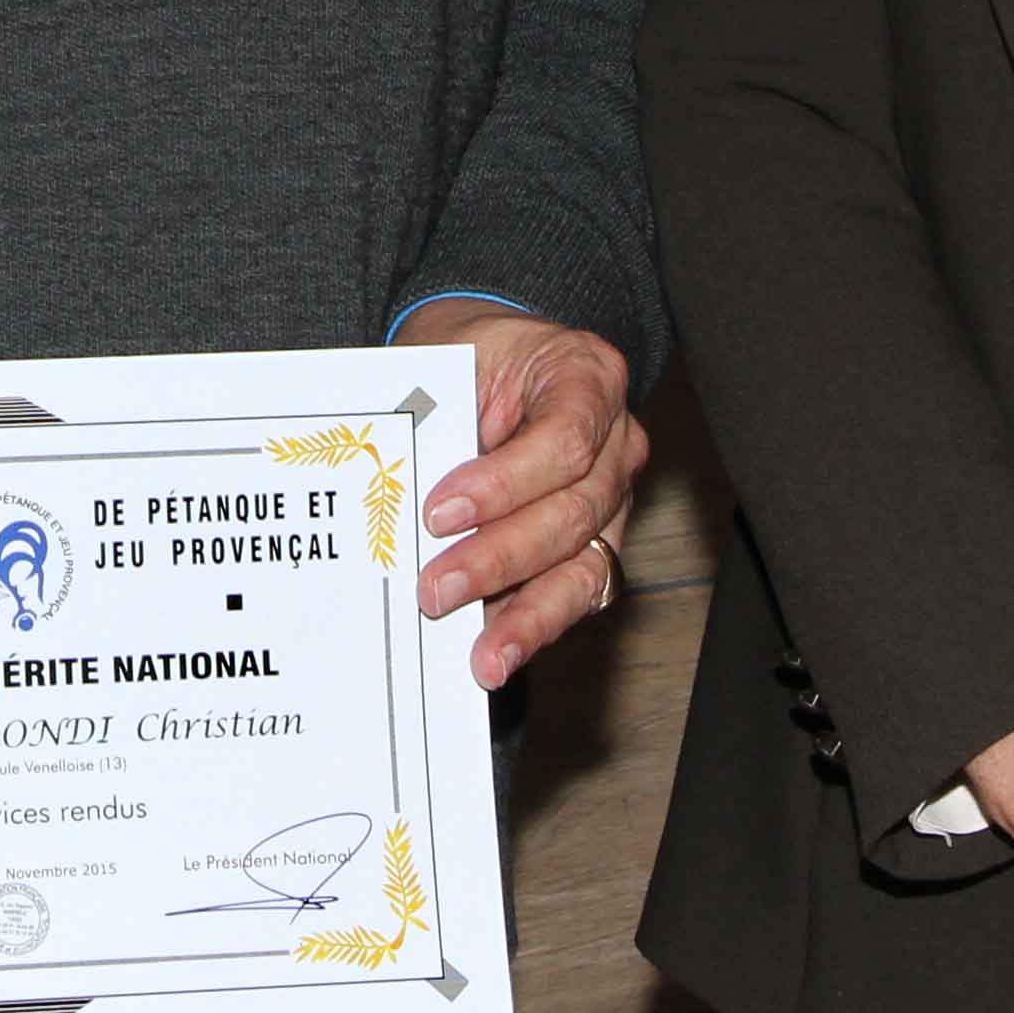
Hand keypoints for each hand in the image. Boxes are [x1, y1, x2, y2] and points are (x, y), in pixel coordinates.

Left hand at [395, 303, 648, 686]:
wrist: (489, 358)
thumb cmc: (469, 355)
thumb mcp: (450, 357)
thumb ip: (438, 415)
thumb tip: (397, 488)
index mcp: (588, 376)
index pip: (565, 441)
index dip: (505, 483)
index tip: (441, 511)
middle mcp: (617, 442)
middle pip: (573, 512)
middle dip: (499, 558)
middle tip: (435, 590)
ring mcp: (613, 499)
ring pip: (584, 566)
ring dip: (526, 614)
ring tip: (485, 657)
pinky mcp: (596, 545)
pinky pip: (574, 593)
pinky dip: (533, 626)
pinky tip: (498, 654)